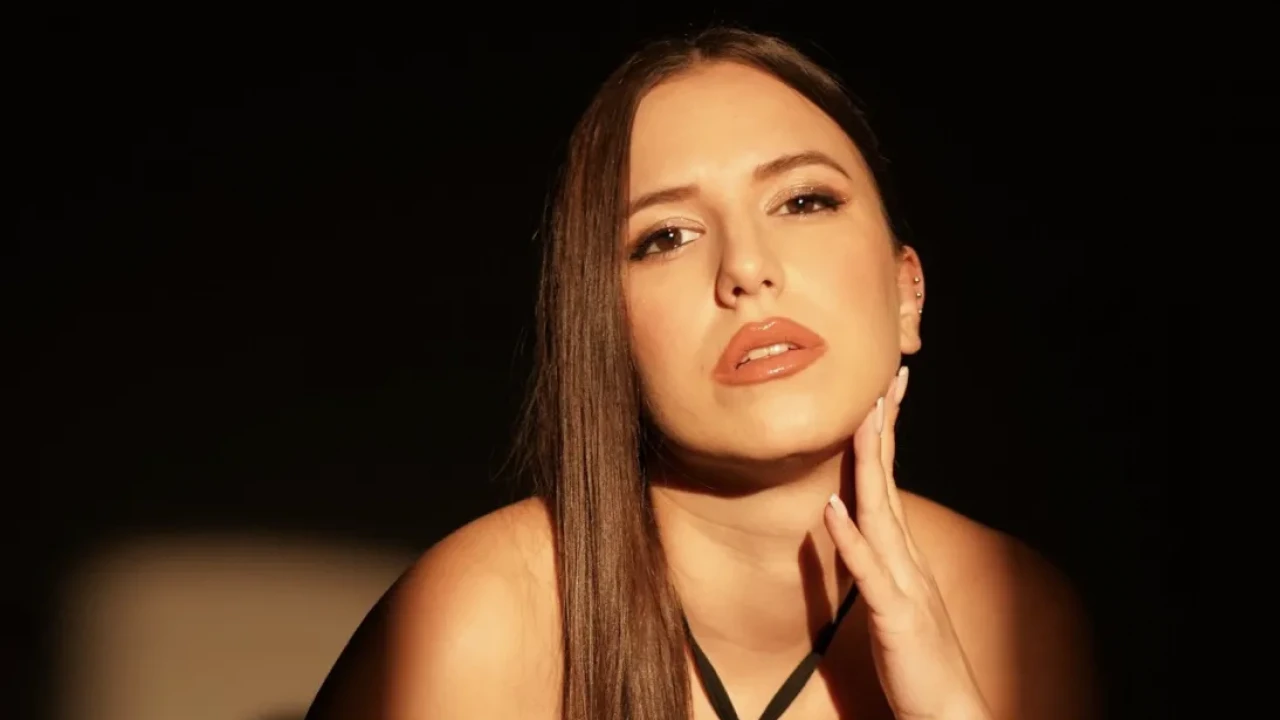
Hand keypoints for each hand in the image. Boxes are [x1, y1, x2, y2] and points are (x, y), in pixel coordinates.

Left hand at [824, 367, 992, 719]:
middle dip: (884, 431)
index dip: (884, 439)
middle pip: (888, 484)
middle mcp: (907, 559)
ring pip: (881, 514)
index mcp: (903, 555)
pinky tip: (833, 508)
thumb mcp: (892, 604)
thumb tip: (852, 525)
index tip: (881, 393)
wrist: (950, 712)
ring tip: (860, 421)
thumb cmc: (919, 662)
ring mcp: (904, 585)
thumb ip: (875, 565)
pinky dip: (851, 539)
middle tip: (884, 379)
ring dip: (869, 466)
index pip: (889, 484)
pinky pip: (869, 572)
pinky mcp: (895, 616)